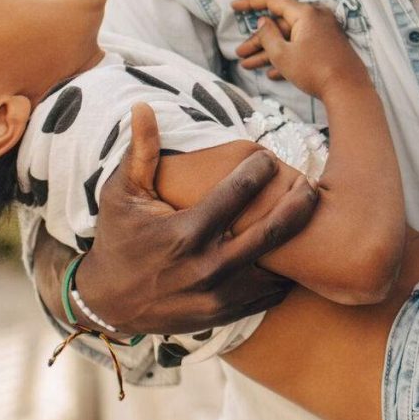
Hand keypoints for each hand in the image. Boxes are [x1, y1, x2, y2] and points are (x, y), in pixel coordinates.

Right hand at [65, 102, 318, 333]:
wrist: (108, 303)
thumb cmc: (117, 238)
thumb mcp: (121, 194)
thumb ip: (140, 151)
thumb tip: (143, 105)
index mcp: (186, 233)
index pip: (239, 192)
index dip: (260, 169)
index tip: (268, 157)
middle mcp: (208, 267)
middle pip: (273, 230)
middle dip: (298, 203)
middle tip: (309, 184)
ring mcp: (220, 295)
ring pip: (278, 265)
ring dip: (297, 239)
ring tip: (308, 214)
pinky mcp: (226, 314)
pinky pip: (270, 294)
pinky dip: (284, 272)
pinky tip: (292, 250)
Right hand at [231, 0, 366, 97]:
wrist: (348, 91)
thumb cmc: (314, 70)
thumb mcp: (283, 54)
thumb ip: (268, 35)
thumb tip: (263, 21)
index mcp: (306, 14)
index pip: (273, 1)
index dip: (251, 3)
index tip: (234, 7)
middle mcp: (316, 19)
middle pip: (280, 26)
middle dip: (258, 41)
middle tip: (240, 54)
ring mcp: (323, 34)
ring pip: (290, 40)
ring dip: (269, 53)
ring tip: (247, 66)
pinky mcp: (327, 49)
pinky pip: (302, 49)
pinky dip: (287, 59)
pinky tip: (272, 74)